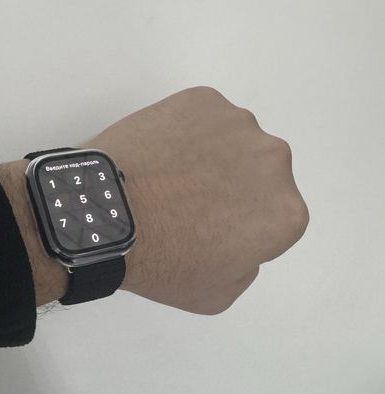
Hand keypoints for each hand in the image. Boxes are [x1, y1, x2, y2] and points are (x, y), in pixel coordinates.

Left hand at [81, 86, 308, 314]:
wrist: (106, 214)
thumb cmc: (161, 262)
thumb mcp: (216, 294)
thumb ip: (247, 266)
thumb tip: (242, 239)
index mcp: (286, 212)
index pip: (275, 219)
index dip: (243, 229)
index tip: (212, 234)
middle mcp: (274, 160)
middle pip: (259, 176)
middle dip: (233, 188)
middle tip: (189, 205)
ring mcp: (238, 123)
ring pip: (232, 143)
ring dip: (210, 157)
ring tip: (167, 179)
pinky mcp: (203, 99)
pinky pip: (201, 119)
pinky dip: (185, 133)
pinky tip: (157, 155)